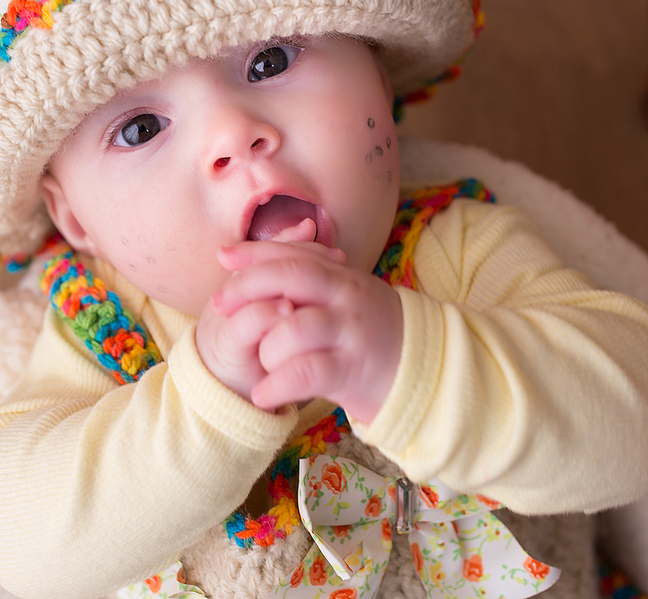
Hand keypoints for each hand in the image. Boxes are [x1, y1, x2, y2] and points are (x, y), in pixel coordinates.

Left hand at [212, 219, 403, 421]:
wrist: (427, 370)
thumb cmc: (367, 332)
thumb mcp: (342, 296)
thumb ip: (305, 276)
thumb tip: (243, 255)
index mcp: (341, 276)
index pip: (293, 254)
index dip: (255, 253)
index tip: (222, 257)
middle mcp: (347, 297)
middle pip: (291, 278)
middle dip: (248, 288)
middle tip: (221, 307)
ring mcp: (351, 333)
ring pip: (294, 328)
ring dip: (265, 347)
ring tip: (260, 363)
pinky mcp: (354, 371)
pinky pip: (306, 373)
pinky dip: (277, 385)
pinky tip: (262, 394)